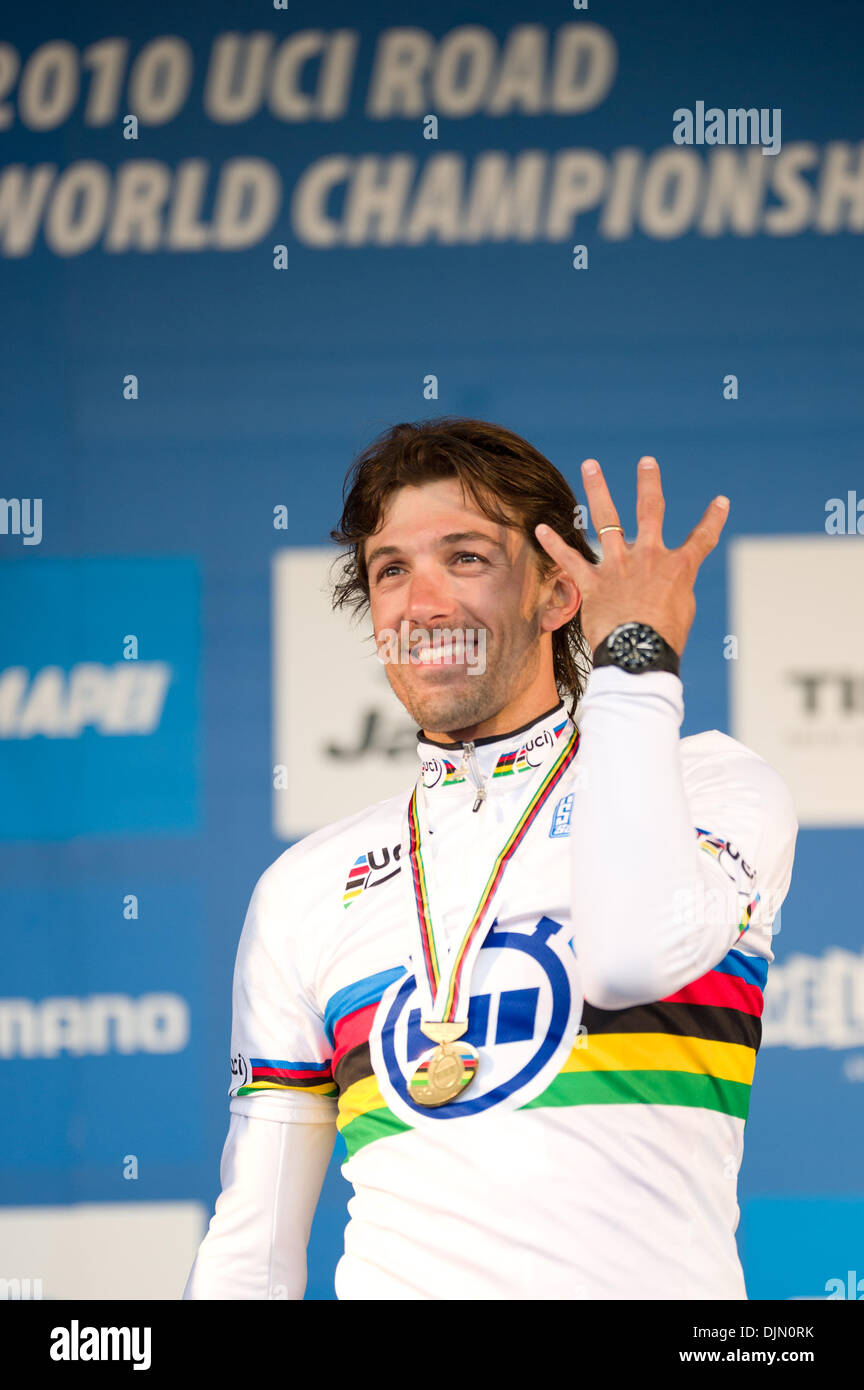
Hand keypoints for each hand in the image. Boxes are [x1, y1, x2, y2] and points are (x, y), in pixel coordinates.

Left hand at [534, 456, 728, 656]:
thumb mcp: (683, 612)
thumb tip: (665, 588)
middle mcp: (648, 557)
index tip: (721, 502)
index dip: (714, 519)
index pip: (702, 538)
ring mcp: (618, 566)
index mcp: (678, 567)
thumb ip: (674, 590)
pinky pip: (570, 559)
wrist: (639, 653)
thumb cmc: (665, 640)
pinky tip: (540, 528)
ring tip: (590, 465)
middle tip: (646, 462)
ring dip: (597, 489)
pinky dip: (554, 544)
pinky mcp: (593, 583)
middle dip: (649, 483)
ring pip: (607, 519)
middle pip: (651, 510)